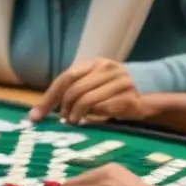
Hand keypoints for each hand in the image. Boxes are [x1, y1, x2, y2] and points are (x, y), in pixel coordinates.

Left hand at [29, 59, 144, 123]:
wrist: (149, 92)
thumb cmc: (113, 91)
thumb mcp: (94, 83)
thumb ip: (74, 90)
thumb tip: (41, 111)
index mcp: (95, 63)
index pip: (66, 78)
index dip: (49, 98)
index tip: (36, 116)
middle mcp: (108, 69)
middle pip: (74, 89)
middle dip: (63, 108)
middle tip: (63, 119)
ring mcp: (120, 82)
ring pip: (86, 100)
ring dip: (75, 115)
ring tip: (74, 121)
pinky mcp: (129, 98)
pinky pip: (102, 110)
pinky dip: (91, 118)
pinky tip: (90, 121)